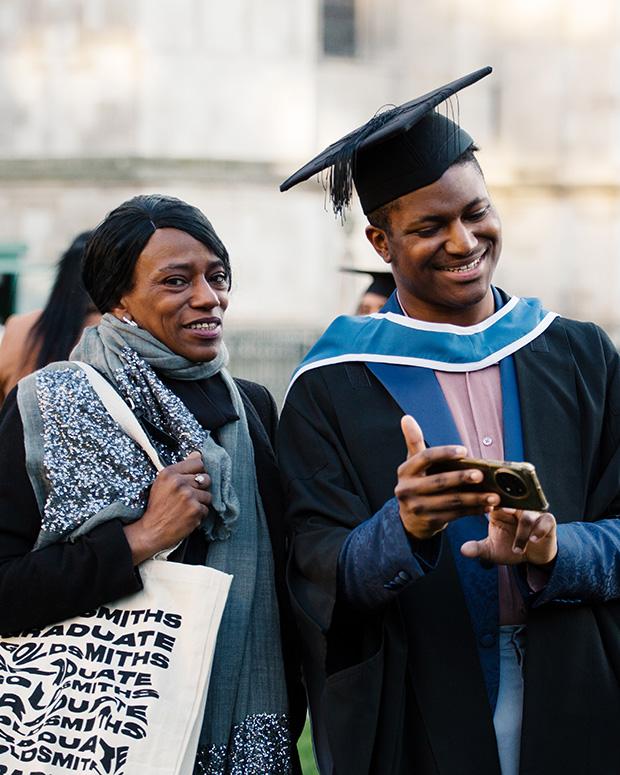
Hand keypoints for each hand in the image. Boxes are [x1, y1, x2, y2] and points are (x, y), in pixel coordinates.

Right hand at [123, 451, 211, 564]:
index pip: (198, 463)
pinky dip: (199, 515)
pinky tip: (187, 517)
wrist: (151, 531)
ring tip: (187, 508)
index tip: (193, 480)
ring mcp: (188, 496)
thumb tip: (198, 454)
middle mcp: (179, 482)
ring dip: (200, 503)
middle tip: (189, 497)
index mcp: (169, 473)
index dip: (198, 472)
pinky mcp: (195, 510)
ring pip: (208, 495)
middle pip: (206, 478)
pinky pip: (206, 509)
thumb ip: (180, 469)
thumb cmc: (157, 507)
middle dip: (201, 488)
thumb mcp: (162, 483)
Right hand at [395, 415, 500, 539]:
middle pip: (438, 482)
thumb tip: (407, 418)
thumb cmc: (417, 483)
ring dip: (474, 499)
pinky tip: (486, 506)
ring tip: (494, 496)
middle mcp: (407, 489)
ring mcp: (417, 507)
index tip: (464, 451)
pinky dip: (472, 511)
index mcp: (405, 471)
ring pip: (450, 502)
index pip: (425, 457)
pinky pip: (455, 515)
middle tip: (481, 474)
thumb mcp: (412, 464)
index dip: (444, 453)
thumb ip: (413, 441)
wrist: (409, 518)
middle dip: (461, 478)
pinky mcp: (429, 522)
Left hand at [461, 507, 556, 565]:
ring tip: (517, 549)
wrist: (532, 557)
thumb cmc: (509, 548)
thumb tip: (463, 550)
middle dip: (508, 505)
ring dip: (522, 533)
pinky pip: (545, 521)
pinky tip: (533, 539)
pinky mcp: (547, 520)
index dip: (488, 500)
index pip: (492, 500)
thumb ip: (478, 549)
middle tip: (504, 510)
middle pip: (512, 502)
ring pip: (527, 515)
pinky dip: (539, 530)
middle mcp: (516, 508)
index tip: (484, 505)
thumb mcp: (491, 550)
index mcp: (499, 509)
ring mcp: (532, 513)